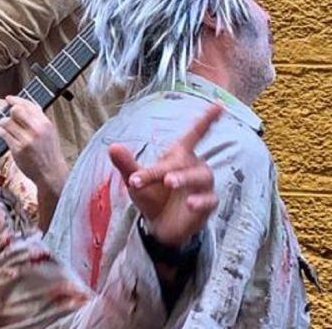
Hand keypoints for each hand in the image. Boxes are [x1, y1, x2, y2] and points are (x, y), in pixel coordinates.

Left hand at [0, 96, 68, 195]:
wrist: (51, 174)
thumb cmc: (49, 152)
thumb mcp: (49, 132)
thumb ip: (38, 118)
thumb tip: (23, 104)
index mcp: (45, 123)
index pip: (29, 105)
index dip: (16, 100)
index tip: (8, 99)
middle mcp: (37, 130)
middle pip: (16, 110)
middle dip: (10, 112)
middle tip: (9, 117)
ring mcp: (27, 140)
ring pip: (7, 122)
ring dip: (3, 123)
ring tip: (5, 127)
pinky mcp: (18, 149)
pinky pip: (3, 134)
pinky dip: (1, 132)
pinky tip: (3, 133)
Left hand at [108, 103, 220, 247]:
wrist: (159, 226)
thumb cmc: (151, 195)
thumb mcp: (136, 180)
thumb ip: (126, 164)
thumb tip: (112, 146)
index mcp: (178, 156)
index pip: (195, 134)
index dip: (206, 120)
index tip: (219, 104)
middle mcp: (194, 166)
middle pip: (185, 161)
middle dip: (170, 168)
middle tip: (161, 177)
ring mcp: (202, 186)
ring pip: (200, 176)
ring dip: (186, 178)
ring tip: (170, 182)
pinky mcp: (207, 205)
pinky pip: (210, 199)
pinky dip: (201, 201)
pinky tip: (191, 204)